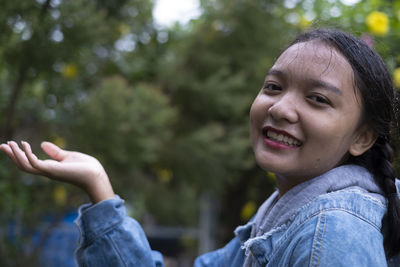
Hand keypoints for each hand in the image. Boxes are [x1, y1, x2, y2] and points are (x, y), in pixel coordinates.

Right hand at [0, 141, 114, 202]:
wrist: (96, 175)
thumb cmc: (85, 167)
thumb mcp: (68, 156)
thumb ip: (55, 152)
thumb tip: (42, 144)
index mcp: (50, 168)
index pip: (30, 162)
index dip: (19, 154)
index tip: (11, 144)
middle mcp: (47, 171)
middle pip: (23, 165)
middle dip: (12, 156)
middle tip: (2, 145)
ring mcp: (49, 172)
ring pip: (25, 166)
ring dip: (16, 155)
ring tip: (9, 143)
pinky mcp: (52, 171)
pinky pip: (35, 164)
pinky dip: (27, 155)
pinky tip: (24, 144)